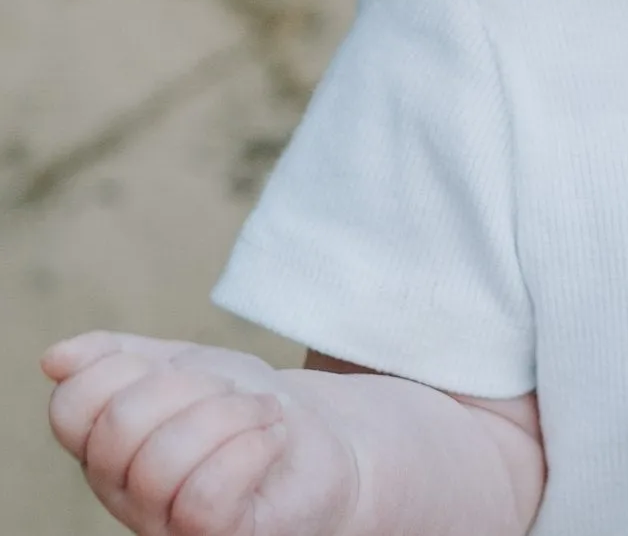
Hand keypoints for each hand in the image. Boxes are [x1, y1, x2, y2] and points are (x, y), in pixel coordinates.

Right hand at [43, 332, 359, 535]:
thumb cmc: (248, 408)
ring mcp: (164, 524)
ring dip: (232, 415)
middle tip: (234, 394)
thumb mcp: (189, 366)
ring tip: (262, 415)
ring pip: (162, 461)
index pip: (70, 407)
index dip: (125, 368)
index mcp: (105, 448)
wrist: (324, 445)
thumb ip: (120, 357)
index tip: (181, 367)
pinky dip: (250, 449)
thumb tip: (54, 360)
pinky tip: (271, 439)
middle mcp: (122, 494)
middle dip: (192, 388)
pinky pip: (204, 497)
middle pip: (118, 427)